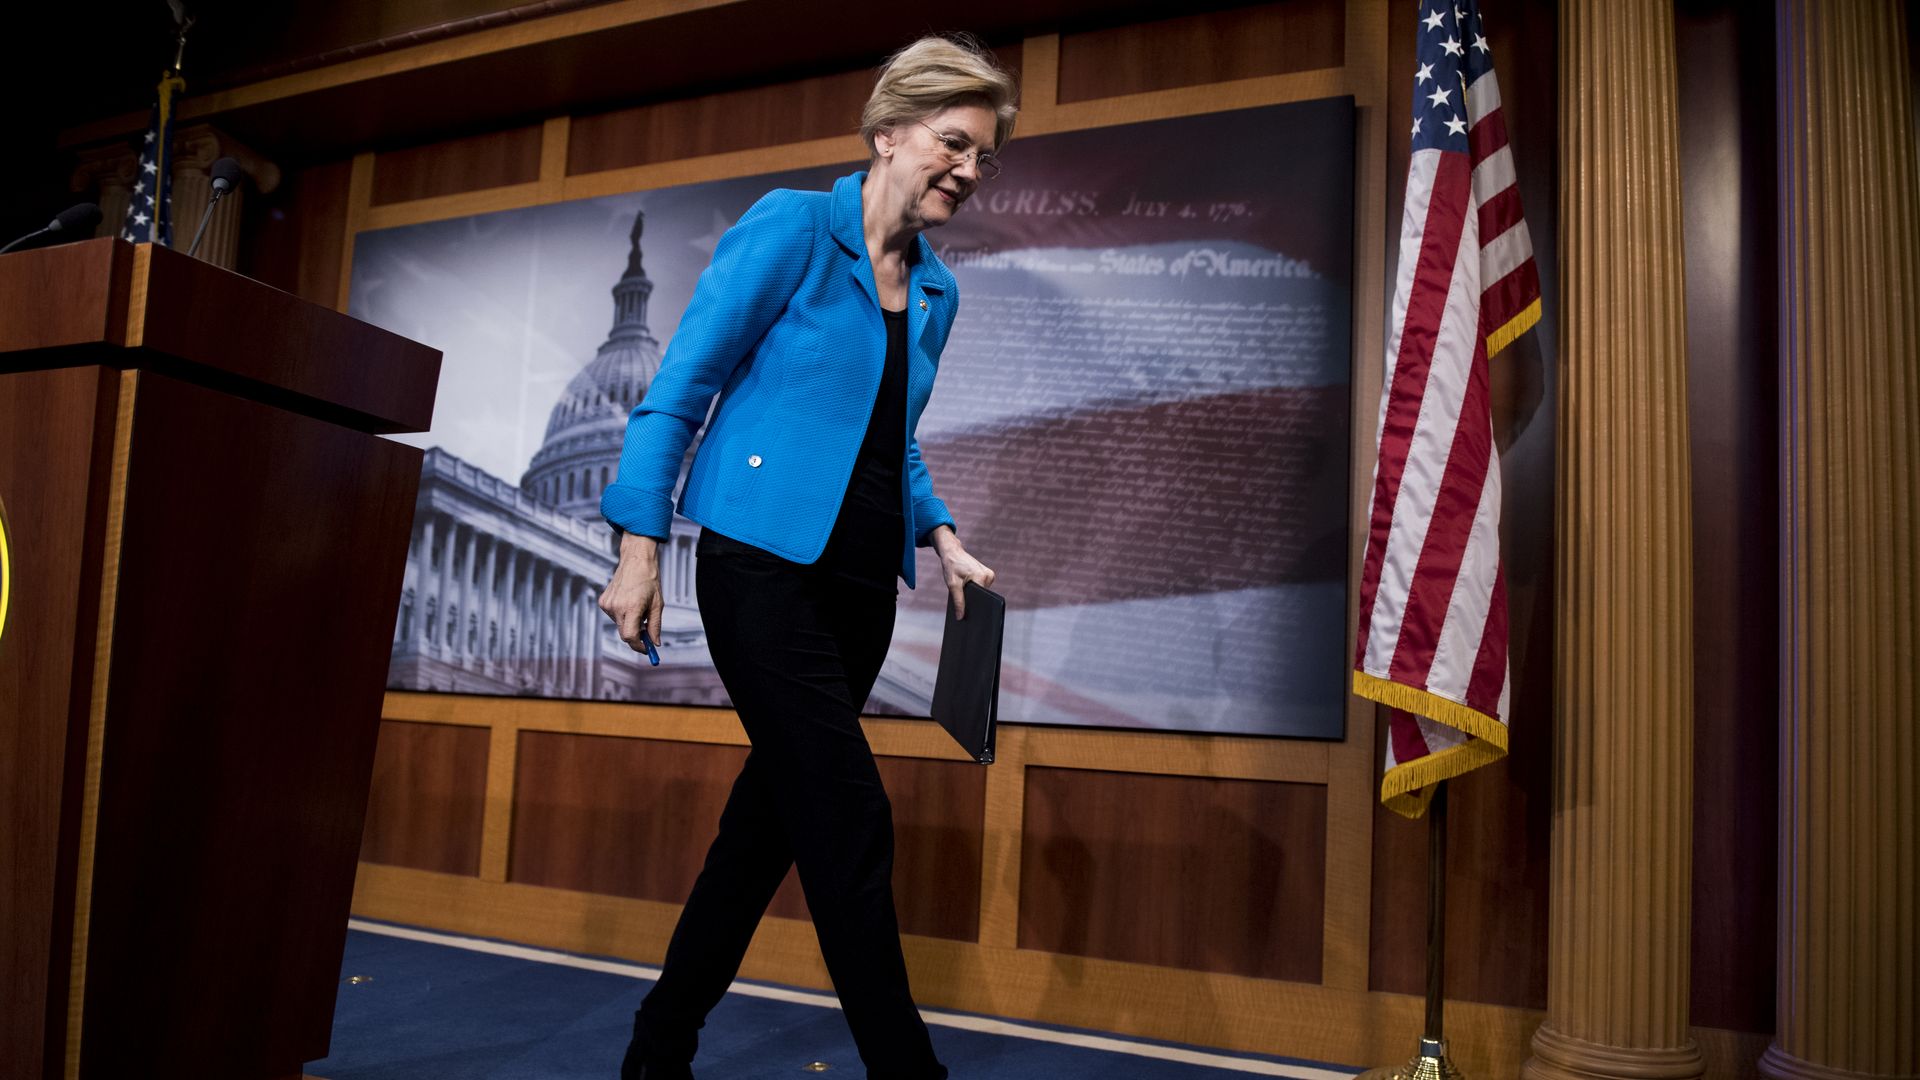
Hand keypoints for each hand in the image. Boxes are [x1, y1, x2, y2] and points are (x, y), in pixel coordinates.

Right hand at [599, 532, 663, 652]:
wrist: (636, 560)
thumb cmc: (649, 580)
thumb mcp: (657, 604)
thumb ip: (655, 626)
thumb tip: (655, 643)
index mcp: (631, 607)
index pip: (630, 637)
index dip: (639, 646)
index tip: (647, 648)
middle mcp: (616, 607)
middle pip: (624, 633)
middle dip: (636, 636)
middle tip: (647, 632)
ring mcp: (607, 604)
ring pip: (619, 625)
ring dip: (630, 622)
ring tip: (638, 606)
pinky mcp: (603, 602)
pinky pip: (614, 616)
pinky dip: (622, 614)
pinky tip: (628, 601)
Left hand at [930, 525, 994, 618]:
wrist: (952, 552)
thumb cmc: (951, 566)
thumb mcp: (952, 585)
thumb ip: (958, 601)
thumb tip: (960, 617)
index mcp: (982, 577)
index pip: (981, 598)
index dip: (974, 606)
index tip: (969, 616)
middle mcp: (988, 575)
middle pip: (982, 595)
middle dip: (973, 601)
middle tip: (963, 606)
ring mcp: (989, 575)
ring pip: (982, 592)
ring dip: (974, 594)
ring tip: (964, 593)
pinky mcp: (987, 575)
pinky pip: (982, 586)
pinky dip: (975, 589)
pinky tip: (967, 588)